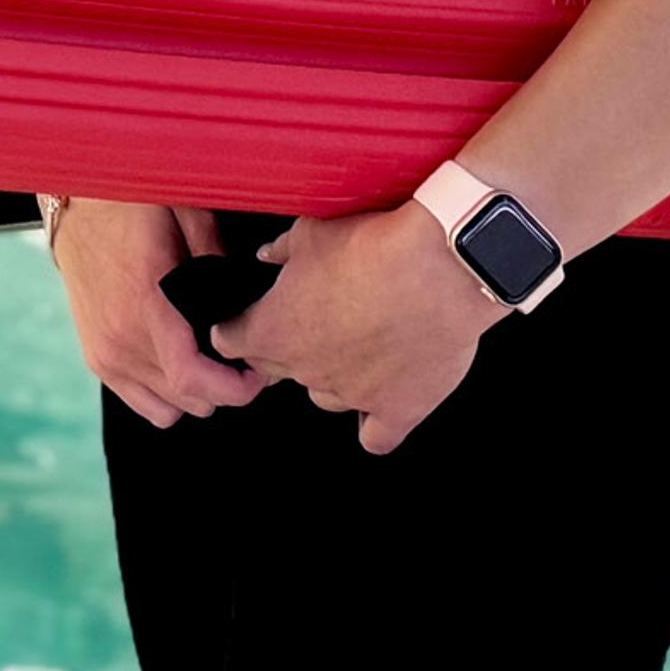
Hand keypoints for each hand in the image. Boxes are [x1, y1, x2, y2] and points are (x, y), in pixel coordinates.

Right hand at [47, 199, 258, 428]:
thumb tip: (242, 295)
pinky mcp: (96, 357)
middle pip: (189, 400)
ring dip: (196, 392)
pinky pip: (142, 403)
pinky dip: (166, 393)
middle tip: (240, 355)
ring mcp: (105, 351)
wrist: (75, 204)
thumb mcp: (186, 213)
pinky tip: (177, 362)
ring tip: (208, 360)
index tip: (257, 372)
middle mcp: (120, 337)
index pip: (192, 378)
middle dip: (226, 385)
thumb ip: (217, 254)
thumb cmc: (130, 205)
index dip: (236, 388)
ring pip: (169, 409)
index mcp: (145, 303)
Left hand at [223, 200, 502, 454]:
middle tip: (302, 324)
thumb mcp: (311, 233)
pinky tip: (378, 408)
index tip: (242, 322)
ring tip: (350, 349)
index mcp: (273, 330)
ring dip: (328, 377)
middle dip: (279, 349)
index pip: (229, 342)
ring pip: (323, 397)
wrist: (440, 266)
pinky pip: (377, 437)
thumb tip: (267, 256)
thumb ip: (282, 250)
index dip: (234, 329)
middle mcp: (307, 369)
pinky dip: (375, 424)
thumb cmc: (373, 245)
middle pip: (273, 370)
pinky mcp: (399, 409)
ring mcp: (353, 394)